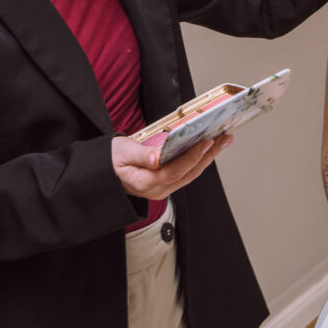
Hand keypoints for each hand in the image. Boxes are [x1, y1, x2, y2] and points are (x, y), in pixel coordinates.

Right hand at [111, 133, 232, 200]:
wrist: (102, 173)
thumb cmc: (108, 161)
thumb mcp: (120, 153)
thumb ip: (139, 155)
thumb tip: (156, 157)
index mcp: (145, 183)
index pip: (175, 170)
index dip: (193, 156)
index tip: (207, 141)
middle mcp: (157, 190)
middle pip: (189, 173)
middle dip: (209, 155)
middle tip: (225, 138)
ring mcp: (163, 189)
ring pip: (191, 174)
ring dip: (208, 157)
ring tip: (223, 141)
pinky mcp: (165, 184)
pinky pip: (186, 173)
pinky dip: (199, 160)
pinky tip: (208, 149)